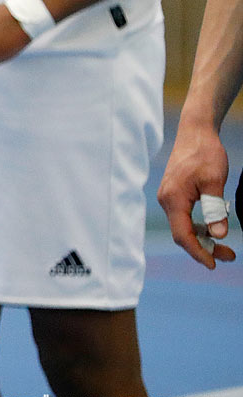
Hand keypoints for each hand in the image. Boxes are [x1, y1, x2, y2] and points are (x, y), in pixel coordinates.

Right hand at [158, 123, 235, 268]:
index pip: (183, 235)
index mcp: (173, 199)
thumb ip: (215, 209)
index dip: (198, 252)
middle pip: (183, 234)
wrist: (195, 132)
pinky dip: (199, 226)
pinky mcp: (174, 193)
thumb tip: (219, 235)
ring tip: (226, 246)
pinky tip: (214, 228)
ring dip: (203, 238)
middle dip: (205, 248)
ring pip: (184, 226)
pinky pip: (184, 217)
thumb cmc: (204, 153)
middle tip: (230, 256)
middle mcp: (166, 200)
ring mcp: (169, 197)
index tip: (215, 264)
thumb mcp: (214, 182)